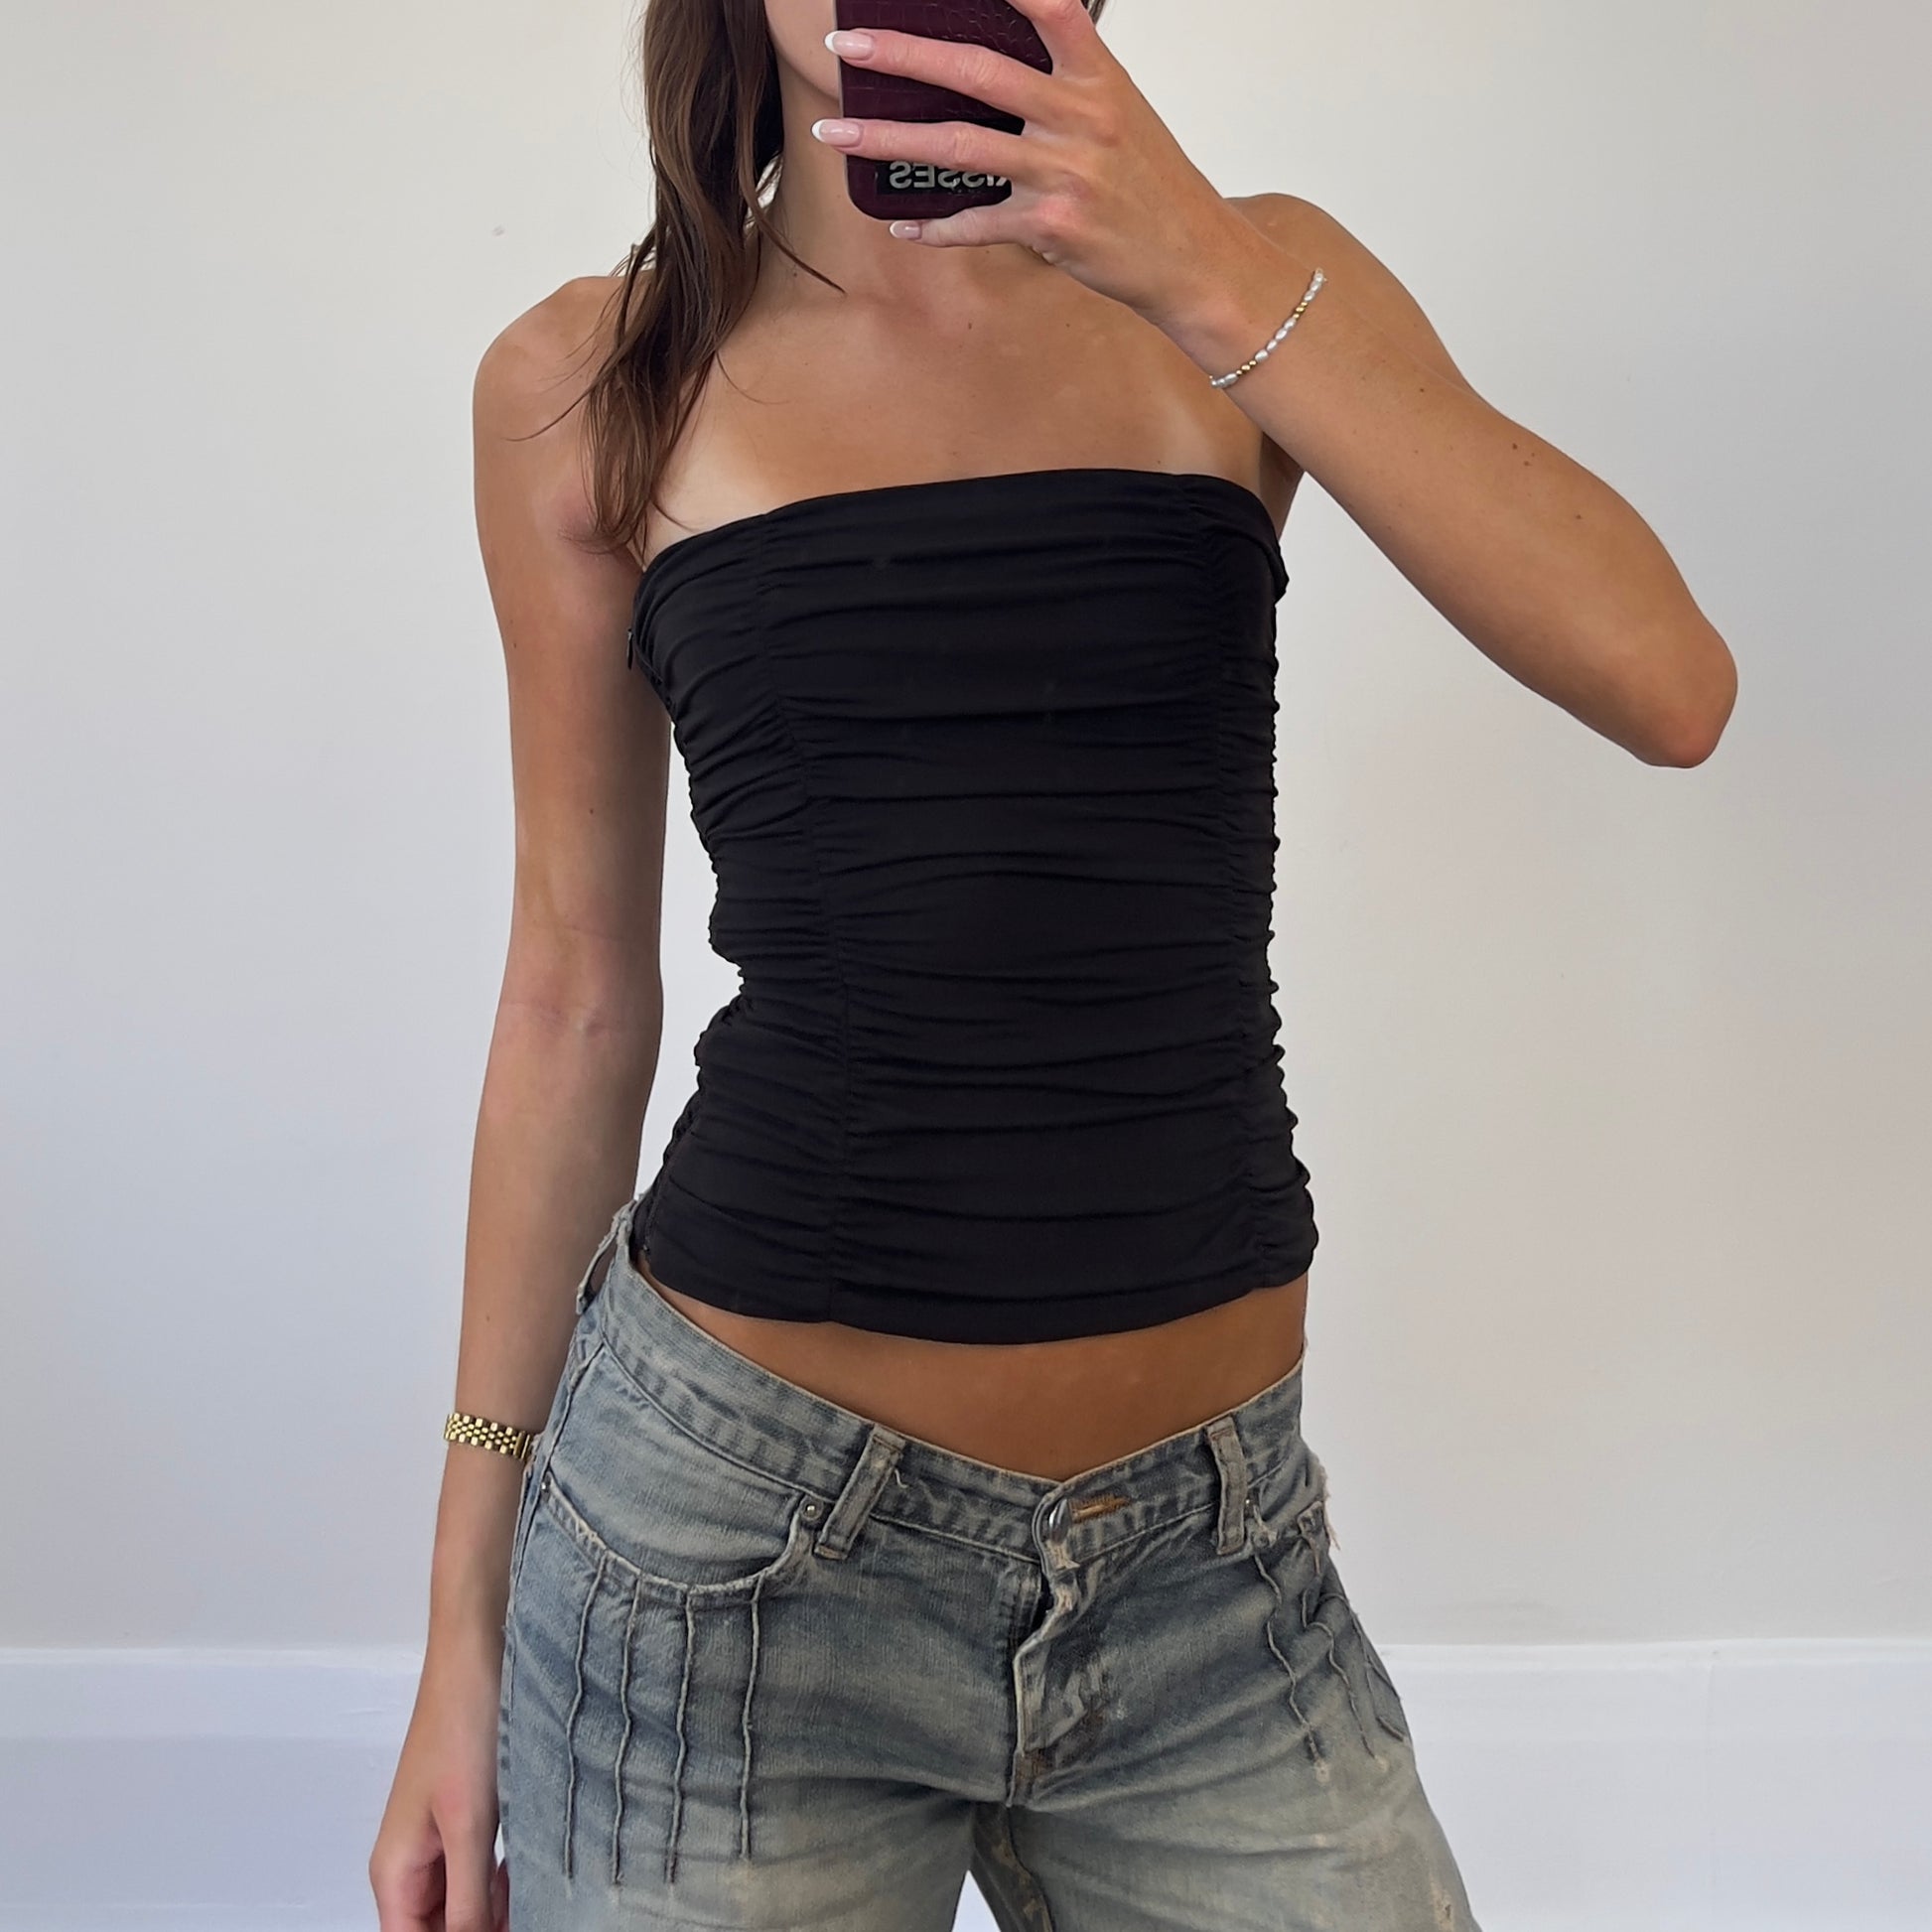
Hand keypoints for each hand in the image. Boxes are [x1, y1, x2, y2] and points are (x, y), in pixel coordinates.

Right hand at [370, 1635, 509, 1931]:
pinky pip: (484, 1872)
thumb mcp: (469, 1824)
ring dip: (500, 1911)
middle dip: (485, 1929)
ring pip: (467, 1905)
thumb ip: (468, 1900)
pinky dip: (509, 1882)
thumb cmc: (464, 1720)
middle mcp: (412, 1863)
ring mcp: (441, 1839)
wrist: (481, 1649)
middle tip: (537, 1918)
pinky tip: (538, 1875)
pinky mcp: (470, 1816)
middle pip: (441, 1930)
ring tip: (544, 1902)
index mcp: (395, 1873)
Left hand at [813, 0, 1257, 328]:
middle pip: (977, 71)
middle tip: (847, 42)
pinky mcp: (1052, 227)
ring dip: (888, 140)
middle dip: (902, 54)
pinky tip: (901, 223)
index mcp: (1097, 75)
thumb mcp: (1117, 112)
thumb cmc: (1149, 183)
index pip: (1047, 5)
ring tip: (836, 133)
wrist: (1193, 255)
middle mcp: (1080, 116)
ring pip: (959, 148)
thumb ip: (1062, 80)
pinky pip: (977, 224)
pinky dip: (935, 226)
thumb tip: (986, 67)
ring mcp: (1065, 173)